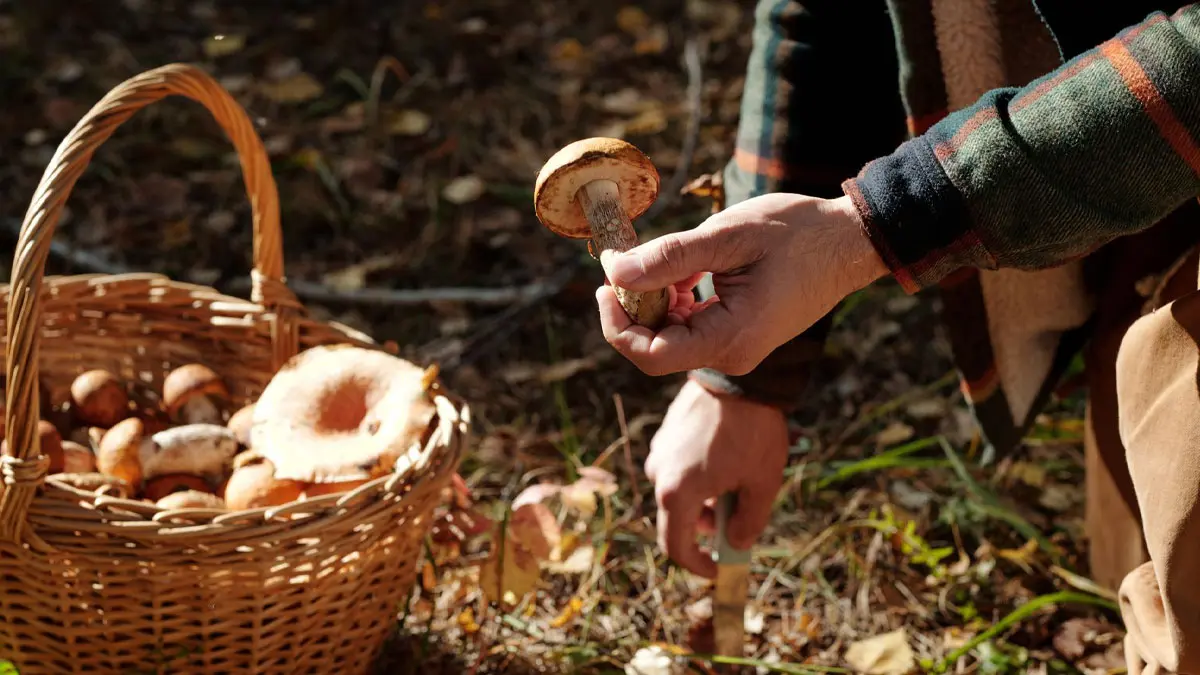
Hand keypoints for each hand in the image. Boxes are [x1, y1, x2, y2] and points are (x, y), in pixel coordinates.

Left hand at [597, 193, 885, 375]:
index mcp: (731, 338)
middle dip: (634, 308)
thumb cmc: (798, 233)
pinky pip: (692, 327)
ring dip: (656, 300)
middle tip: (627, 260)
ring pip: (672, 337)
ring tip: (666, 258)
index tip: (606, 284)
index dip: (617, 325)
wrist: (850, 241)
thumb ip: (669, 258)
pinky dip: (677, 300)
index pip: (650, 355)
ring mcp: (737, 348)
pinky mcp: (740, 335)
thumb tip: (614, 271)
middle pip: (657, 348)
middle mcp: (733, 354)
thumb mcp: (728, 236)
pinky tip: (685, 269)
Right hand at [644, 377, 789, 577]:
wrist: (739, 376)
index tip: (718, 569)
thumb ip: (748, 523)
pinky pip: (678, 465)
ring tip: (737, 483)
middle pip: (677, 518)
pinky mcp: (666, 433)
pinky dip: (698, 475)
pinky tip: (726, 459)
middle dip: (705, 527)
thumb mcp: (762, 484)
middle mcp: (658, 473)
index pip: (675, 547)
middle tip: (737, 519)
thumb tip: (736, 544)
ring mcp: (660, 450)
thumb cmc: (753, 432)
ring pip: (678, 490)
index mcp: (676, 494)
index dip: (696, 565)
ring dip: (703, 499)